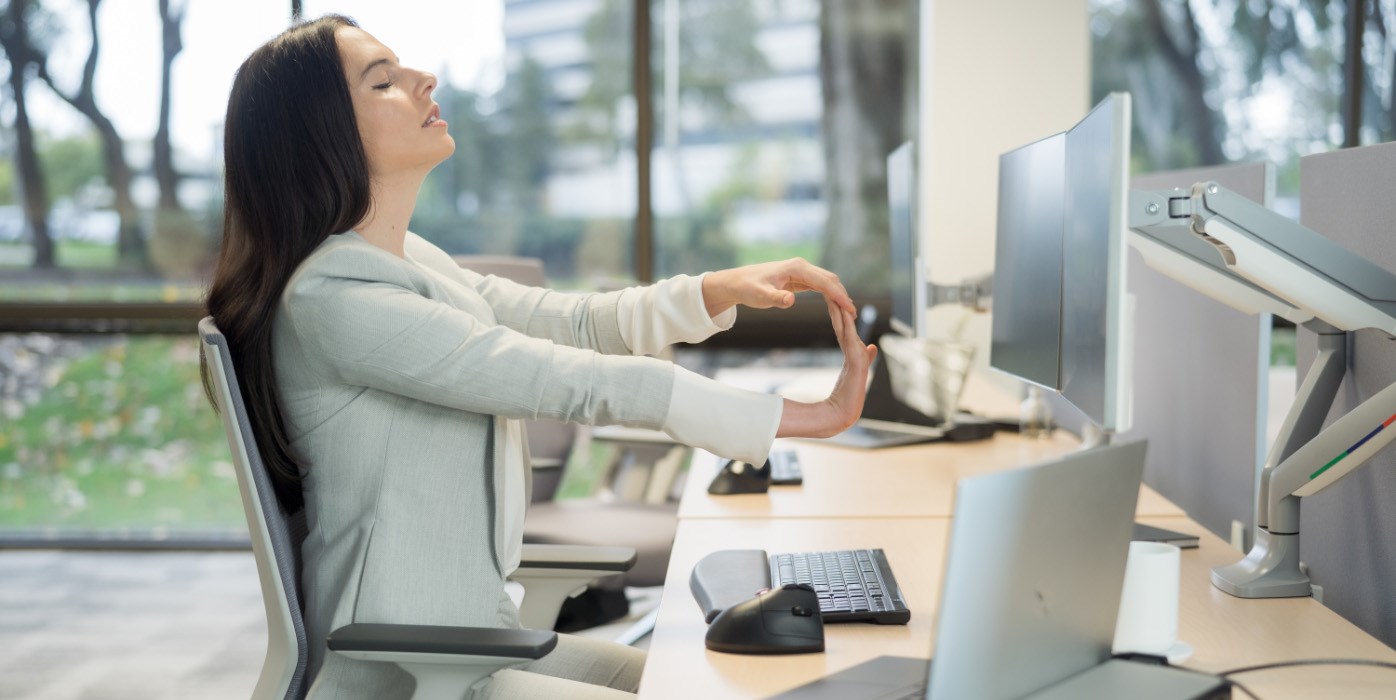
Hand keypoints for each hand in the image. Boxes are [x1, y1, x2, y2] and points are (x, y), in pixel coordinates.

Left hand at [702, 258, 856, 317]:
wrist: (737, 283)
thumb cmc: (748, 288)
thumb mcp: (761, 296)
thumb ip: (776, 298)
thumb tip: (791, 300)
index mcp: (797, 268)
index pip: (824, 281)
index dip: (839, 295)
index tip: (850, 309)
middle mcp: (802, 267)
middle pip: (830, 279)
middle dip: (843, 296)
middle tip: (853, 316)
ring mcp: (801, 272)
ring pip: (827, 282)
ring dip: (838, 295)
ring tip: (848, 313)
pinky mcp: (799, 279)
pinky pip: (820, 286)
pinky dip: (830, 295)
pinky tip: (835, 307)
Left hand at [776, 301, 877, 438]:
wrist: (840, 417)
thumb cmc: (841, 401)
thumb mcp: (849, 376)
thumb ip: (861, 360)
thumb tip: (871, 346)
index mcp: (852, 356)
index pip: (844, 330)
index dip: (840, 315)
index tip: (833, 299)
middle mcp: (857, 356)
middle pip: (848, 327)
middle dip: (842, 309)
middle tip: (837, 291)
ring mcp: (858, 360)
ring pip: (850, 332)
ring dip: (846, 315)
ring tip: (840, 299)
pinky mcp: (857, 366)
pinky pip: (852, 343)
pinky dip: (850, 329)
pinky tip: (846, 318)